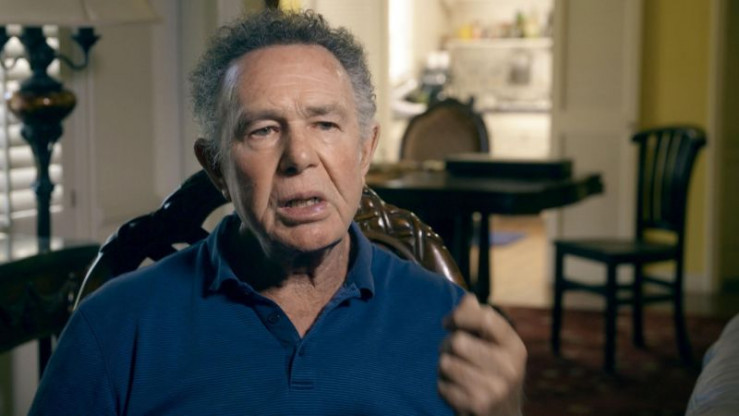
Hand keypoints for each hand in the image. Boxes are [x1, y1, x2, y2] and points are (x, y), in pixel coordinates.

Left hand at [437, 294, 526, 415]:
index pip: (486, 317)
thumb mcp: (495, 346)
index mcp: (515, 347)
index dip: (460, 315)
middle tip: (451, 352)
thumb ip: (480, 320)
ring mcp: (494, 389)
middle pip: (458, 341)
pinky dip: (442, 386)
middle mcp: (509, 367)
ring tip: (454, 372)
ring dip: (443, 367)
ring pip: (446, 363)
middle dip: (446, 345)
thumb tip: (468, 298)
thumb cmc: (493, 373)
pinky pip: (442, 385)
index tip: (448, 322)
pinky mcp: (477, 405)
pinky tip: (455, 390)